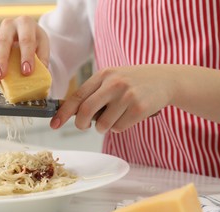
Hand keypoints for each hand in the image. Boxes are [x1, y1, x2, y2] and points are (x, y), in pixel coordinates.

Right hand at [0, 16, 49, 85]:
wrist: (26, 34)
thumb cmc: (34, 42)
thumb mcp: (42, 47)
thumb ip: (42, 60)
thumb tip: (41, 77)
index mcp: (26, 24)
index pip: (26, 39)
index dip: (26, 56)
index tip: (26, 72)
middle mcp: (9, 25)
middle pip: (2, 41)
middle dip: (1, 60)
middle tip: (1, 75)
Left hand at [50, 65, 176, 133]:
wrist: (164, 79)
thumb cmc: (133, 82)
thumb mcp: (112, 79)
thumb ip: (94, 93)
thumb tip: (73, 114)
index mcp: (103, 75)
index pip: (77, 96)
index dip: (63, 112)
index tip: (54, 124)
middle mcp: (114, 83)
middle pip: (86, 111)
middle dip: (81, 124)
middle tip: (85, 126)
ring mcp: (127, 96)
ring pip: (102, 124)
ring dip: (104, 127)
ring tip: (115, 116)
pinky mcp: (139, 108)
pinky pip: (119, 128)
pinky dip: (119, 127)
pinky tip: (128, 116)